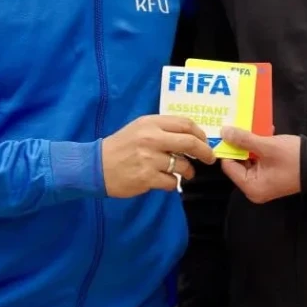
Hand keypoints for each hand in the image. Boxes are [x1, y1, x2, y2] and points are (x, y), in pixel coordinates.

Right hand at [101, 115, 215, 197]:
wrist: (96, 166)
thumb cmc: (121, 146)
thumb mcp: (139, 129)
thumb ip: (163, 129)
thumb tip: (191, 136)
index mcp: (151, 123)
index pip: (185, 124)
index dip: (200, 133)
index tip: (205, 141)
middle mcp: (151, 138)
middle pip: (189, 142)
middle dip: (205, 152)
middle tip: (210, 158)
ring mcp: (149, 159)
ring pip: (183, 165)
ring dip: (188, 171)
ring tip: (184, 173)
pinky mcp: (147, 178)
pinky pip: (172, 182)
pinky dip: (173, 184)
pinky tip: (165, 181)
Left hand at [219, 126, 301, 202]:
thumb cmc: (293, 157)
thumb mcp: (267, 146)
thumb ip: (243, 140)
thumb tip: (223, 132)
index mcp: (251, 187)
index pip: (229, 166)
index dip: (227, 148)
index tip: (226, 131)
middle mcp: (254, 189)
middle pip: (237, 164)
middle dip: (238, 145)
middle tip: (235, 126)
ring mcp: (263, 184)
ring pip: (248, 161)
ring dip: (249, 145)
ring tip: (249, 126)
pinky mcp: (270, 177)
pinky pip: (258, 162)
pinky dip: (258, 149)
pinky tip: (262, 133)